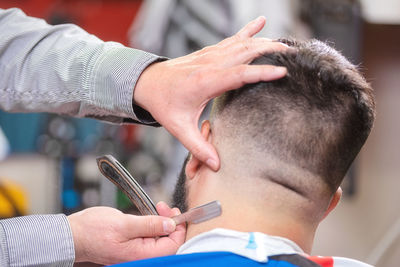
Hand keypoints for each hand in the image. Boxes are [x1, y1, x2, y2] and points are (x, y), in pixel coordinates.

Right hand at [68, 202, 185, 264]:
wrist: (73, 235)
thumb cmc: (92, 231)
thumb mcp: (123, 223)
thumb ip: (149, 225)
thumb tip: (170, 225)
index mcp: (140, 255)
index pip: (172, 246)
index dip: (178, 229)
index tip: (176, 213)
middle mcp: (140, 256)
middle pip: (168, 243)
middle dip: (171, 222)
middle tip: (165, 206)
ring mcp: (136, 252)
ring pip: (160, 238)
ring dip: (162, 222)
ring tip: (158, 207)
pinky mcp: (133, 246)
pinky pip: (150, 237)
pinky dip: (153, 224)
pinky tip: (151, 214)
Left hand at [134, 16, 287, 170]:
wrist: (147, 83)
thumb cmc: (162, 104)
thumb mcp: (178, 128)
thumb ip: (198, 147)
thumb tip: (215, 165)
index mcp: (205, 82)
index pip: (239, 74)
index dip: (262, 72)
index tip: (283, 72)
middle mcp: (210, 64)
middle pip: (245, 52)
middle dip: (271, 51)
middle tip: (294, 54)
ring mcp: (210, 55)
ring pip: (241, 43)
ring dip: (264, 41)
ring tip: (285, 44)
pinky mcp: (209, 53)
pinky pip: (232, 38)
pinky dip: (248, 30)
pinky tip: (261, 22)